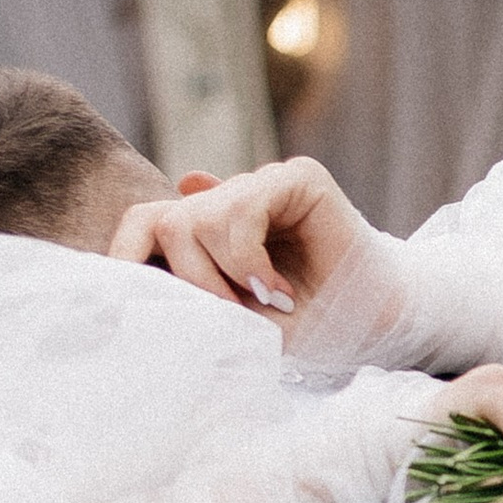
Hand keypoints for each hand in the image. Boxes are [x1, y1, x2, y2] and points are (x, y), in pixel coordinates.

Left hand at [109, 157, 368, 315]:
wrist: (379, 323)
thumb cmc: (310, 324)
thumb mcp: (234, 315)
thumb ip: (187, 281)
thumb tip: (144, 237)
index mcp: (209, 232)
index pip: (144, 226)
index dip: (125, 258)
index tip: (123, 306)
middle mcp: (230, 201)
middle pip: (162, 222)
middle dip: (187, 279)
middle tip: (227, 313)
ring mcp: (262, 185)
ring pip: (197, 217)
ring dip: (223, 274)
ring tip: (265, 303)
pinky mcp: (296, 178)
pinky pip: (240, 208)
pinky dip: (247, 259)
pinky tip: (278, 289)